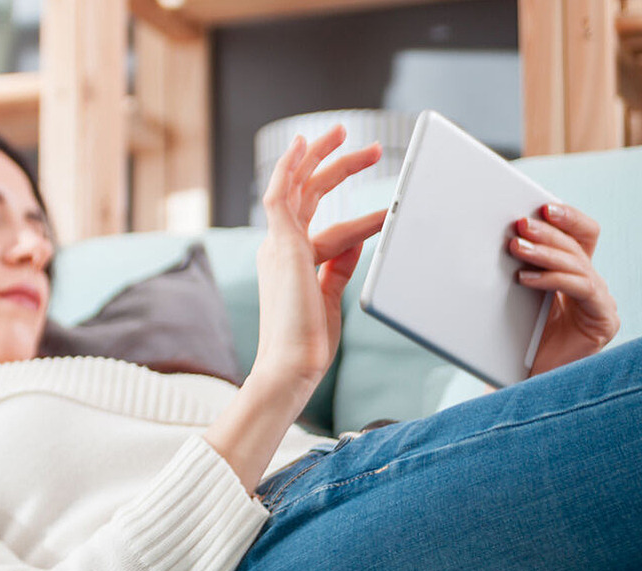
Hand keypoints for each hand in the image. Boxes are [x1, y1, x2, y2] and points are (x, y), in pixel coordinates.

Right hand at [252, 125, 387, 390]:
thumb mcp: (330, 296)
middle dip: (332, 163)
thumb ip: (339, 265)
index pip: (312, 213)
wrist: (293, 365)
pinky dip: (289, 169)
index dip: (338, 193)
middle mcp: (279, 247)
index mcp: (289, 259)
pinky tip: (301, 145)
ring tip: (345, 133)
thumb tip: (356, 238)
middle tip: (363, 144)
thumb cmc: (308, 343)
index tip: (363, 174)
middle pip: (306, 192)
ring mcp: (278, 245)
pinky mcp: (282, 246)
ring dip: (320, 157)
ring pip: (297, 187)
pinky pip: (280, 197)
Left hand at [513, 203, 618, 375]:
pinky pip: (582, 289)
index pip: (581, 235)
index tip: (543, 205)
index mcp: (574, 272)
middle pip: (578, 245)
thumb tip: (492, 238)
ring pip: (577, 264)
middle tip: (521, 225)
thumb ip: (516, 268)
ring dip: (545, 253)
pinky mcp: (603, 320)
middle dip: (549, 232)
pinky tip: (527, 278)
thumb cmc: (514, 340)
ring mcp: (600, 301)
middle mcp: (591, 283)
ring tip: (515, 248)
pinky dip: (553, 280)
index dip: (568, 218)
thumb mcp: (513, 296)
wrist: (521, 382)